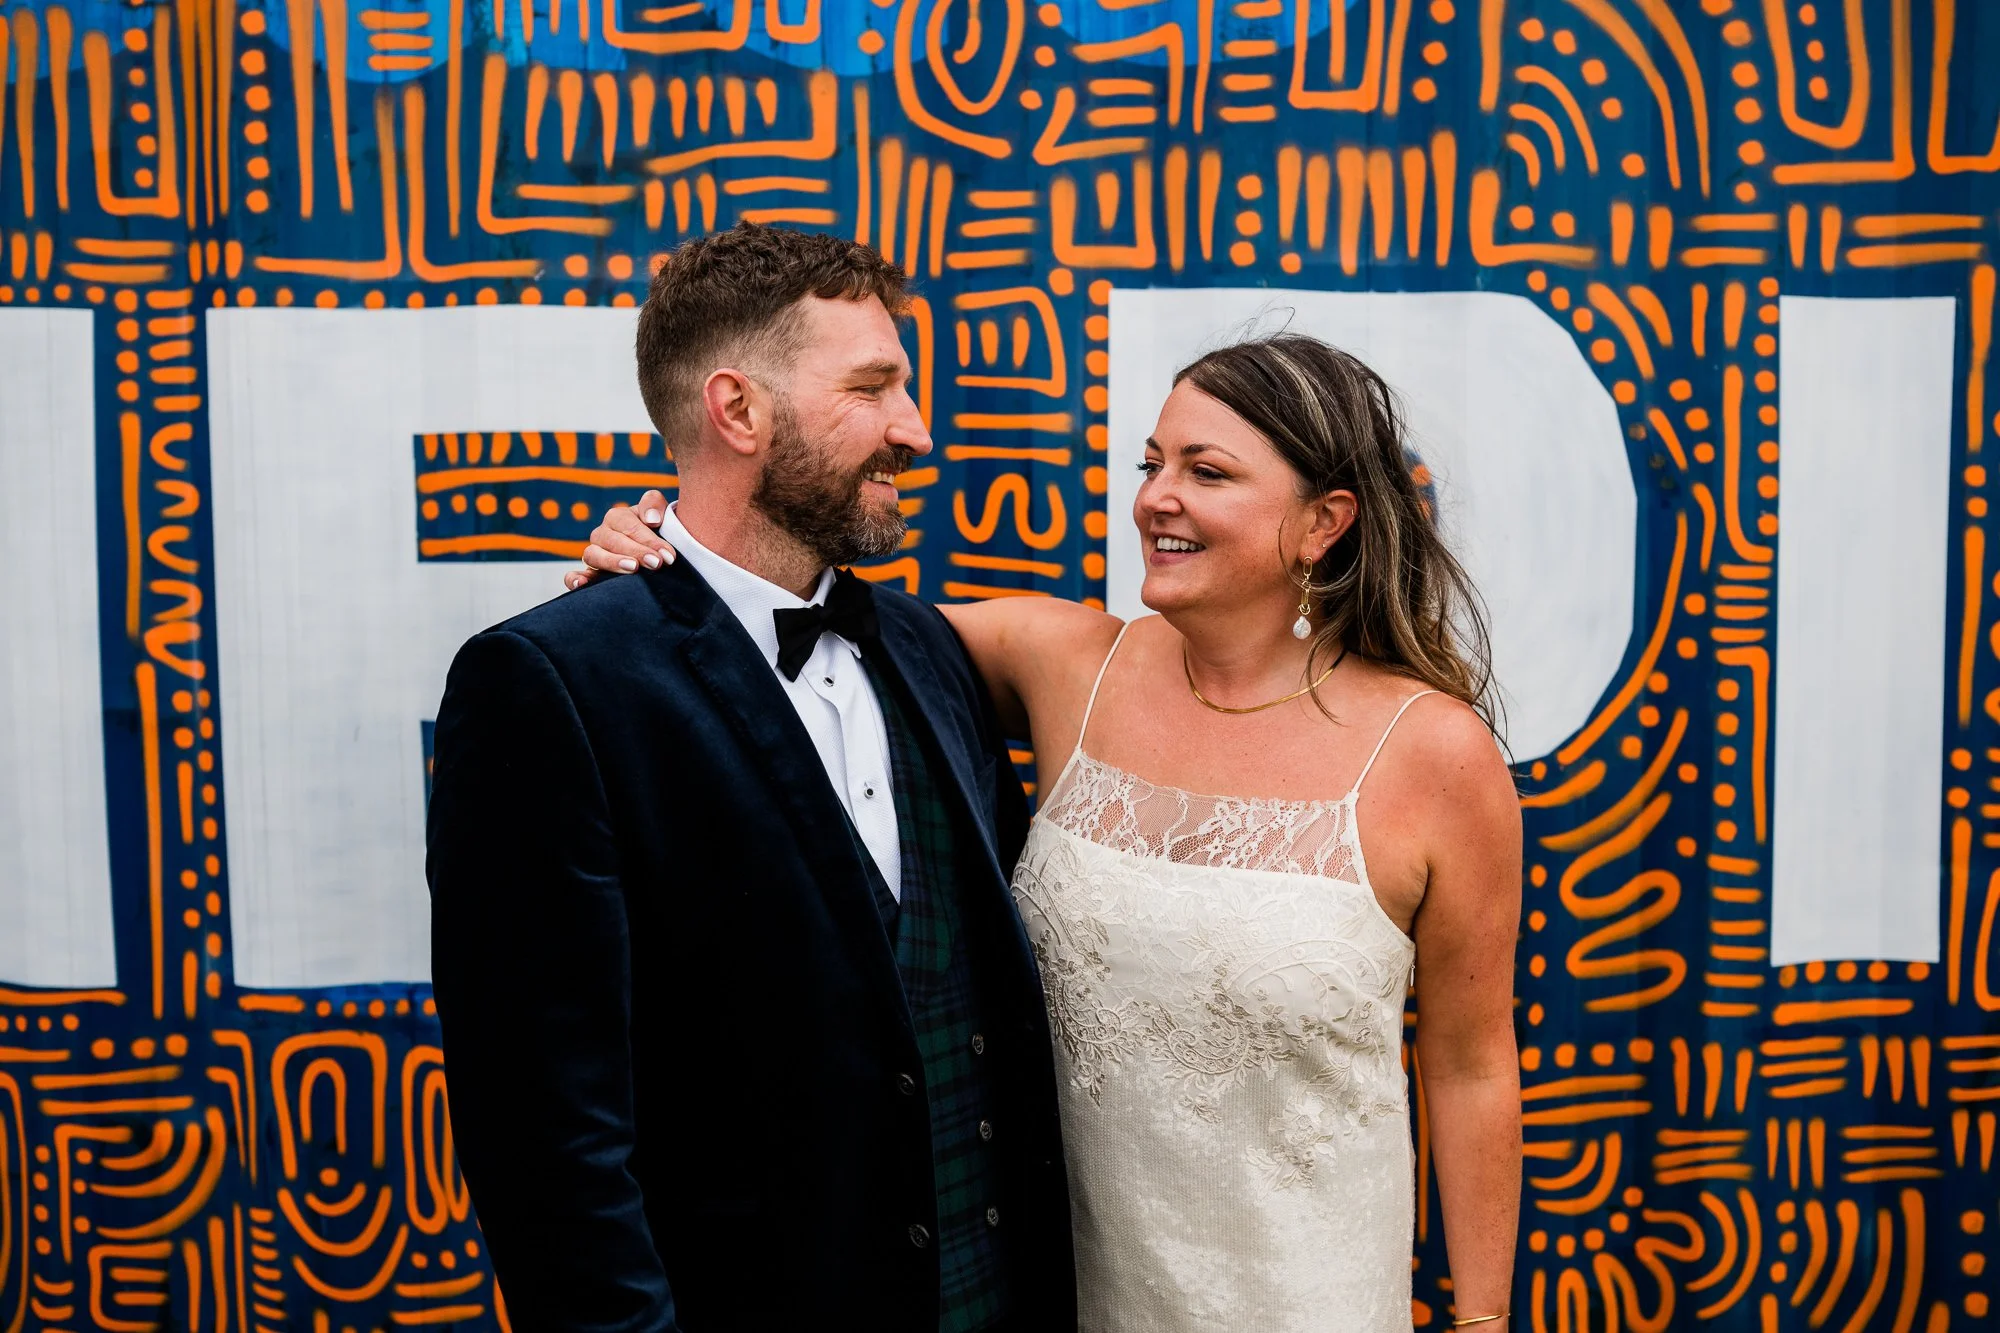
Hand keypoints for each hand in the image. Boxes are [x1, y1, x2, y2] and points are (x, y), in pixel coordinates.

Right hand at [563, 490, 678, 590]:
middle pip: (612, 541)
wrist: (657, 551)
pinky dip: (574, 579)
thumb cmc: (659, 531)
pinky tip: (580, 585)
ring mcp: (594, 554)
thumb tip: (651, 519)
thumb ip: (654, 504)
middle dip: (636, 552)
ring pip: (593, 555)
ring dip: (612, 562)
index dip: (649, 540)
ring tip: (632, 569)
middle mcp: (602, 535)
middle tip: (656, 563)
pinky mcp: (590, 574)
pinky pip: (573, 576)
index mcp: (617, 517)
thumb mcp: (660, 513)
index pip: (629, 526)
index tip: (667, 555)